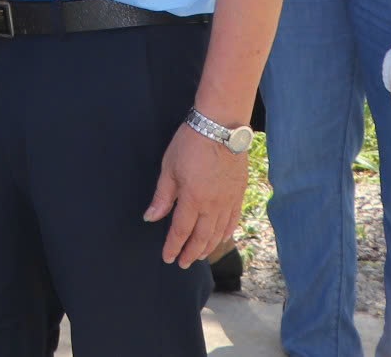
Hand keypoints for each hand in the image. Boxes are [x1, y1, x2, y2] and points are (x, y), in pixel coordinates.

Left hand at [143, 122, 250, 267]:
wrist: (221, 127)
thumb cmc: (190, 143)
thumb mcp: (169, 168)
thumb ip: (163, 196)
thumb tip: (151, 218)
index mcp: (193, 199)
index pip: (181, 231)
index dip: (173, 246)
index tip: (168, 258)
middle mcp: (213, 206)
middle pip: (201, 237)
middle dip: (190, 252)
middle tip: (183, 263)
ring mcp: (229, 201)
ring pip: (218, 232)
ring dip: (208, 246)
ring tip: (199, 255)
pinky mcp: (239, 194)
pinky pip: (233, 220)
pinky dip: (226, 233)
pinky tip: (221, 238)